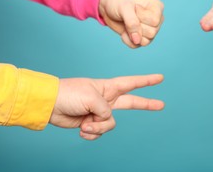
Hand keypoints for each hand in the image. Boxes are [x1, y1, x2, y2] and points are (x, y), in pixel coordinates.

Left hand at [49, 74, 164, 139]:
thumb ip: (106, 110)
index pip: (132, 83)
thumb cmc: (69, 94)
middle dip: (147, 104)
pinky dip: (91, 134)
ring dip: (98, 127)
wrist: (50, 105)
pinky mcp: (91, 124)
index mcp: (108, 88)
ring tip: (85, 123)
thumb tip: (107, 120)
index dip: (147, 81)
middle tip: (162, 105)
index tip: (160, 78)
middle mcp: (106, 100)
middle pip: (132, 103)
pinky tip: (81, 128)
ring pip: (110, 125)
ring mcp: (99, 113)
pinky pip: (99, 133)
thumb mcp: (91, 98)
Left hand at [99, 0, 163, 47]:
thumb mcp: (124, 7)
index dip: (141, 17)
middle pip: (152, 32)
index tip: (135, 8)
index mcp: (157, 7)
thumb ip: (132, 22)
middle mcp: (157, 19)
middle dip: (136, 27)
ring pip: (146, 41)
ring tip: (127, 24)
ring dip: (132, 34)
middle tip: (130, 17)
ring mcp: (151, 30)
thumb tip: (137, 40)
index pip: (155, 21)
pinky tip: (125, 31)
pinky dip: (127, 40)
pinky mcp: (142, 38)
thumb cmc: (118, 2)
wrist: (109, 8)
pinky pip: (136, 46)